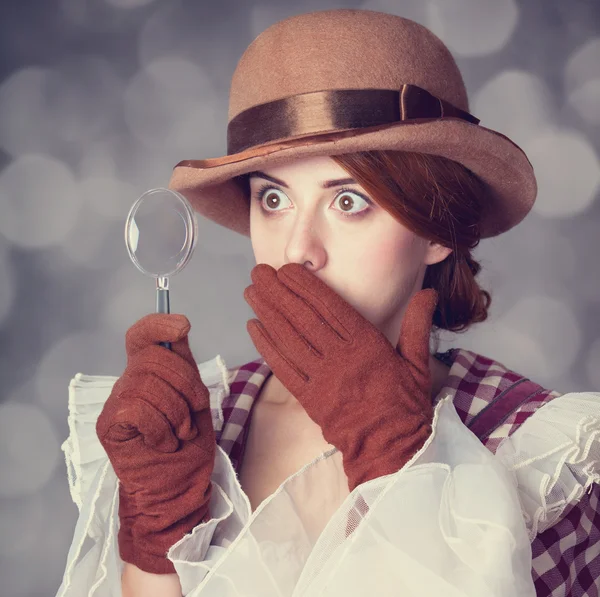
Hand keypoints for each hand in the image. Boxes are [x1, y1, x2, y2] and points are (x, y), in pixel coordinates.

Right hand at [96, 313, 215, 573]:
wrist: (178, 488)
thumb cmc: (189, 445)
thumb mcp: (195, 398)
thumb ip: (184, 366)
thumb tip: (180, 326)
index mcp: (151, 371)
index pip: (142, 334)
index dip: (159, 324)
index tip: (183, 327)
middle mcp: (129, 382)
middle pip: (153, 358)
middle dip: (186, 383)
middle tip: (196, 410)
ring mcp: (116, 403)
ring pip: (148, 384)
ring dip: (177, 412)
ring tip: (182, 432)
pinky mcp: (109, 426)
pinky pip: (138, 410)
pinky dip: (161, 429)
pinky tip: (165, 443)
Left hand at [243, 263, 436, 490]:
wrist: (390, 447)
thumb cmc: (405, 404)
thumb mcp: (417, 362)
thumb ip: (417, 324)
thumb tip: (428, 293)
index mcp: (366, 345)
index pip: (330, 307)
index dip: (306, 286)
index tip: (287, 269)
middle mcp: (340, 358)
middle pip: (303, 318)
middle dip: (278, 292)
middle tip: (259, 272)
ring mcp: (322, 378)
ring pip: (289, 339)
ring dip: (267, 312)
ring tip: (251, 292)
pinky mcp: (309, 397)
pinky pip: (283, 368)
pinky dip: (266, 346)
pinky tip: (254, 327)